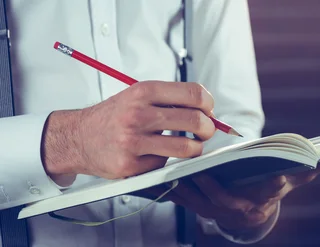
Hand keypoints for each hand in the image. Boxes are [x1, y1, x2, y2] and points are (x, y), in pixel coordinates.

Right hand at [41, 81, 215, 184]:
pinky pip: (165, 163)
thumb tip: (208, 111)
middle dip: (208, 129)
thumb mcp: (138, 96)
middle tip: (205, 132)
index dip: (208, 104)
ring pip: (186, 148)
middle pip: (195, 121)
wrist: (77, 137)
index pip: (194, 94)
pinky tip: (154, 154)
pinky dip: (165, 160)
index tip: (208, 111)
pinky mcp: (130, 164)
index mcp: (144, 91)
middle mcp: (138, 114)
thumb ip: (171, 100)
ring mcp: (133, 141)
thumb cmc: (114, 116)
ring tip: (189, 146)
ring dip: (195, 148)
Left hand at [138, 145, 319, 230]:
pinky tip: (157, 173)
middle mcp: (240, 207)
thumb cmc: (273, 186)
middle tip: (202, 164)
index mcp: (265, 195)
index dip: (269, 181)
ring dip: (183, 183)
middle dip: (212, 182)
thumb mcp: (299, 177)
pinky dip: (169, 187)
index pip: (269, 188)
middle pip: (224, 196)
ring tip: (173, 162)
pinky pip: (181, 198)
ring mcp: (216, 209)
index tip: (263, 170)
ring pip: (197, 197)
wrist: (250, 211)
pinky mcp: (197, 206)